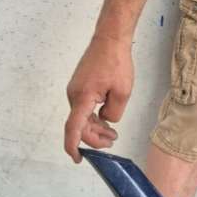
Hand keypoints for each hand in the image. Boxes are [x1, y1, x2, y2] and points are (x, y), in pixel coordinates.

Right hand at [64, 34, 133, 162]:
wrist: (109, 39)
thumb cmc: (116, 62)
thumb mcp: (122, 93)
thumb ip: (113, 114)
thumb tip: (104, 121)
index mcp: (83, 98)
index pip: (74, 128)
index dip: (73, 146)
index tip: (77, 158)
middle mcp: (74, 96)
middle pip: (80, 126)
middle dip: (95, 138)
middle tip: (113, 140)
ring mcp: (75, 91)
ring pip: (82, 119)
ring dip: (96, 128)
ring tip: (113, 133)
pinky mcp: (79, 88)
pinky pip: (83, 110)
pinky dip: (93, 118)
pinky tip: (105, 120)